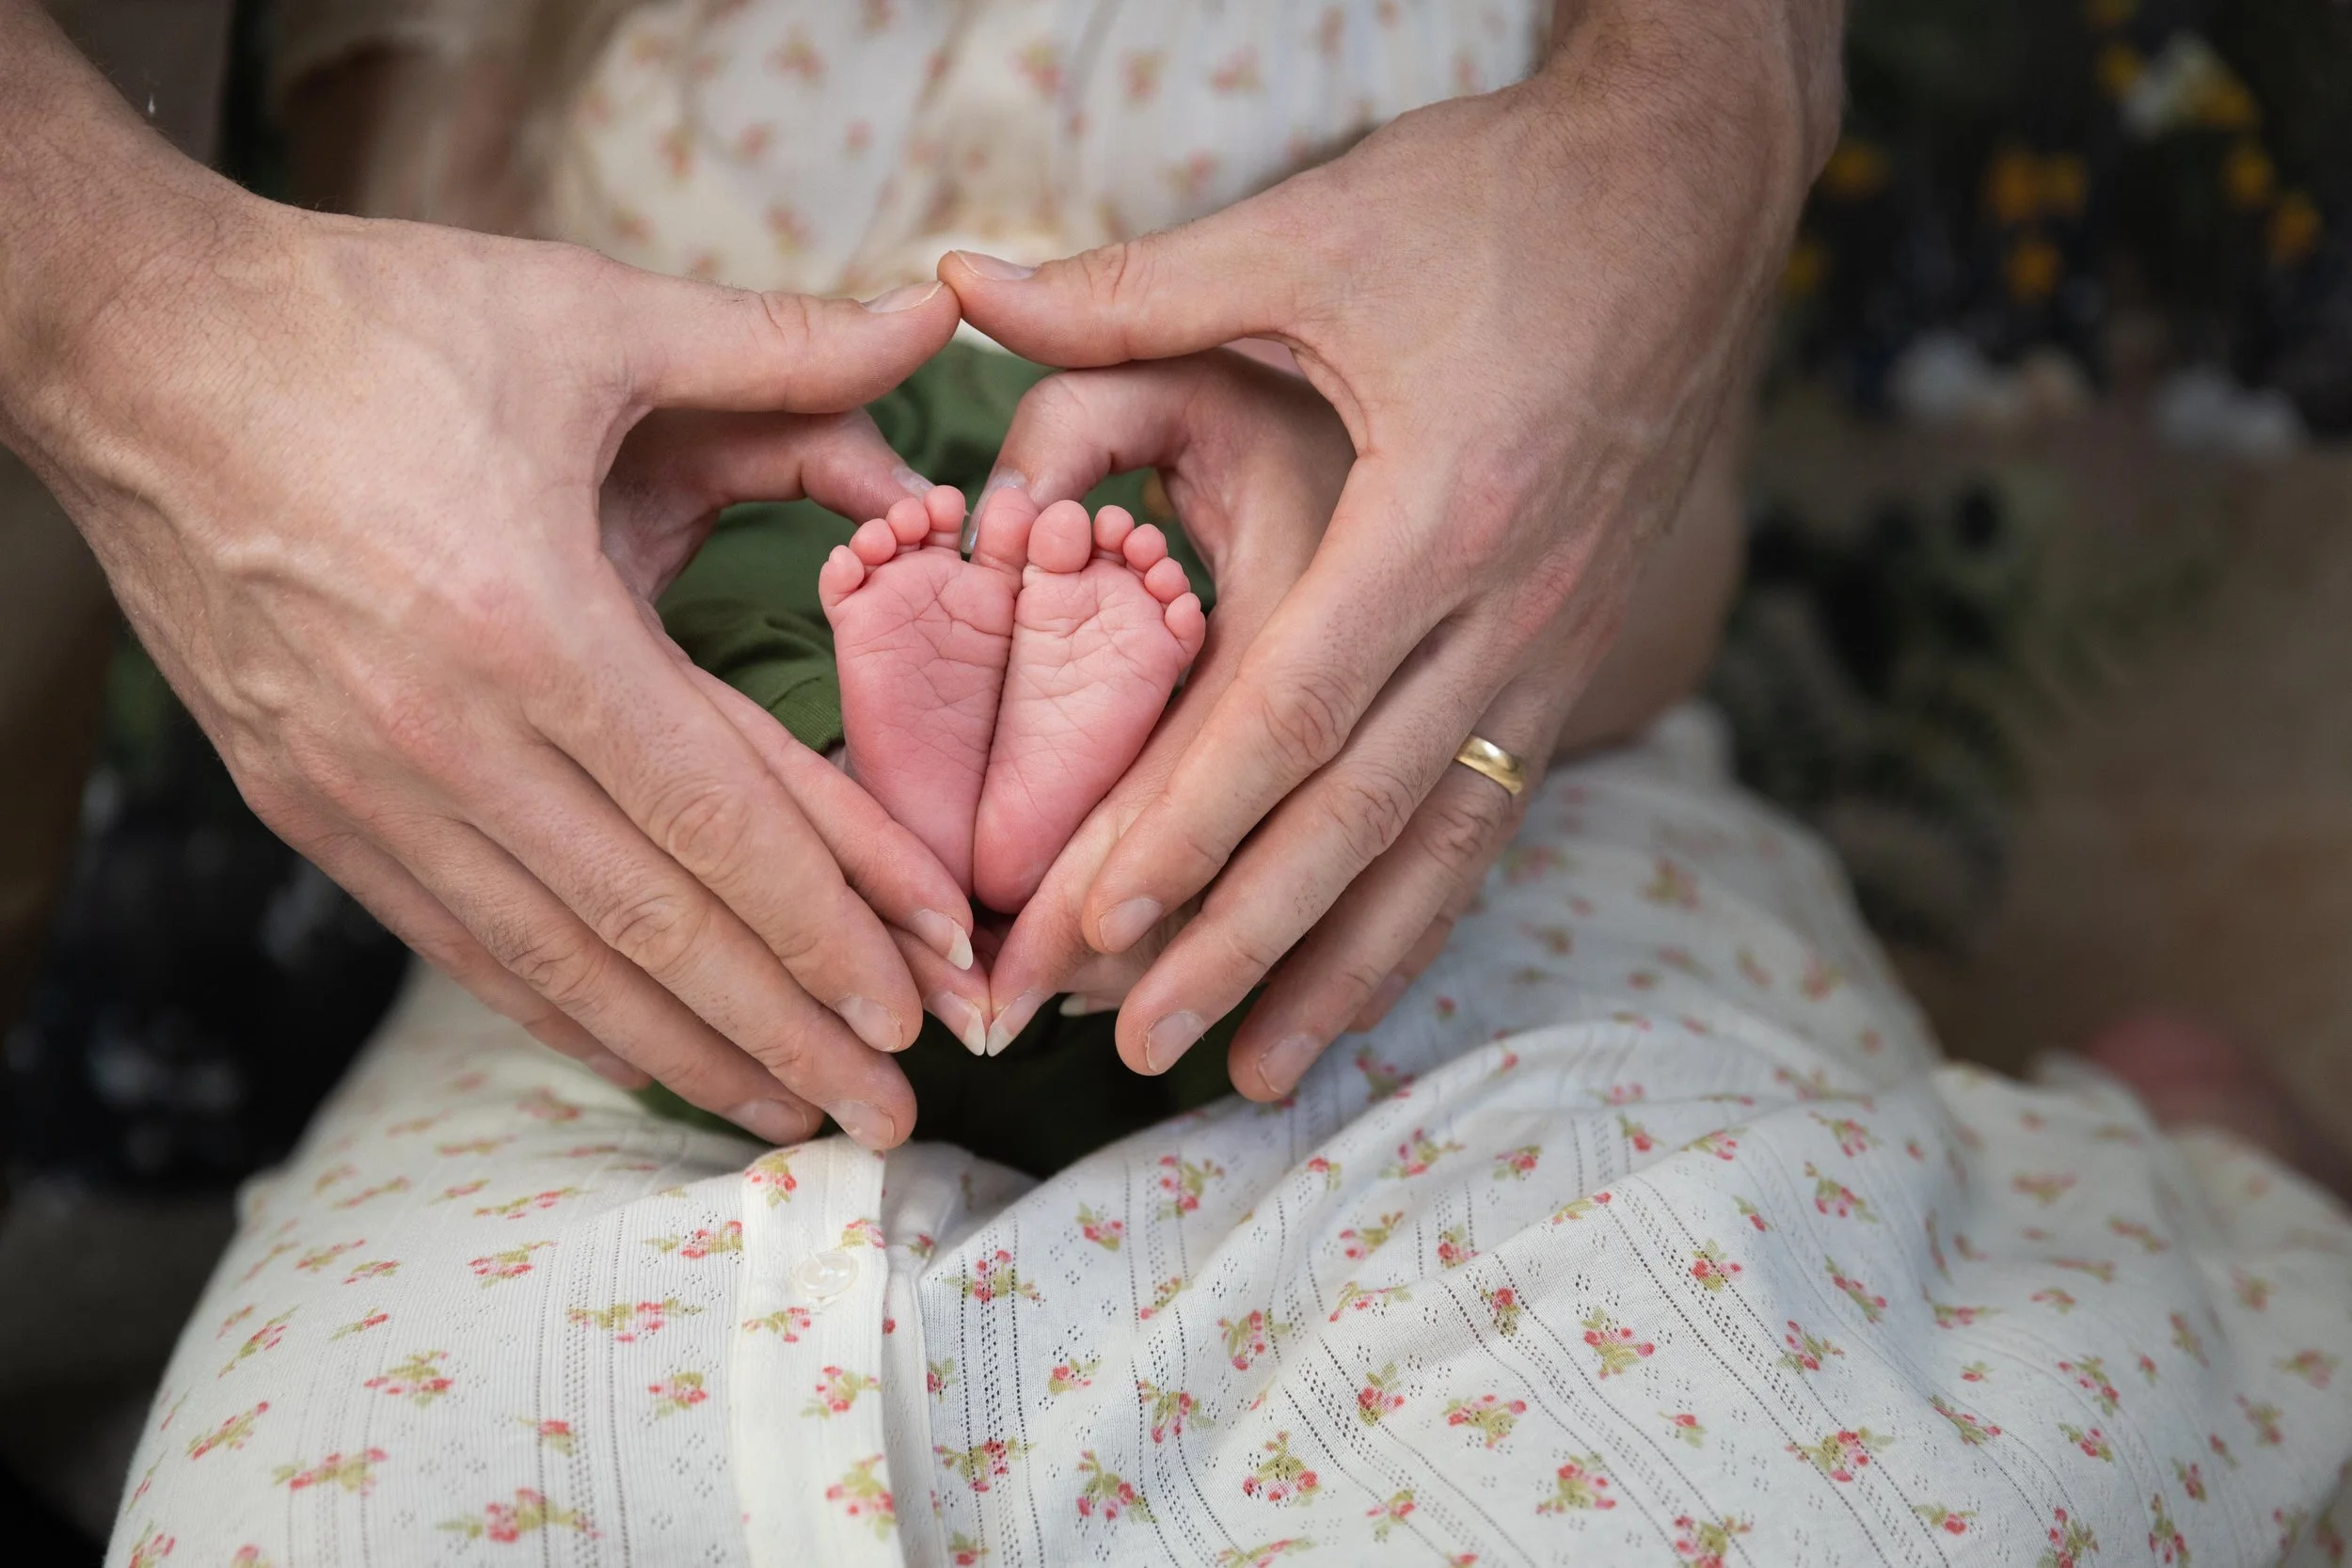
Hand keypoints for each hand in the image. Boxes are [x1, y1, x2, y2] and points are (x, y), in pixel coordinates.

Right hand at [0, 52, 972, 1147]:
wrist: (129, 354)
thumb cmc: (364, 325)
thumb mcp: (583, 314)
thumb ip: (776, 343)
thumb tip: (934, 315)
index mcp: (531, 624)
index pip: (722, 819)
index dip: (836, 918)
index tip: (924, 990)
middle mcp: (446, 735)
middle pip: (657, 925)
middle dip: (790, 1029)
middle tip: (890, 1113)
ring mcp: (364, 784)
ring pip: (557, 961)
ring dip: (685, 1051)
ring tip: (787, 1118)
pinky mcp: (308, 801)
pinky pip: (456, 940)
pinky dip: (555, 1011)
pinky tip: (634, 1057)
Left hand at [944, 0, 1836, 1093]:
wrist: (1696, 197)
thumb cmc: (1500, 202)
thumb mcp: (1314, 231)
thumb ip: (1130, 290)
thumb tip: (953, 285)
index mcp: (1439, 509)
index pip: (1288, 710)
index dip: (1183, 828)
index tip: (1082, 927)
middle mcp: (1512, 604)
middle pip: (1356, 812)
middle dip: (1237, 940)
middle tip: (1126, 1045)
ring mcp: (1558, 642)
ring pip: (1440, 844)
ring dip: (1338, 967)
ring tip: (1247, 1073)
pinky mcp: (1576, 654)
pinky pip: (1494, 814)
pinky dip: (1423, 913)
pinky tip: (1365, 986)